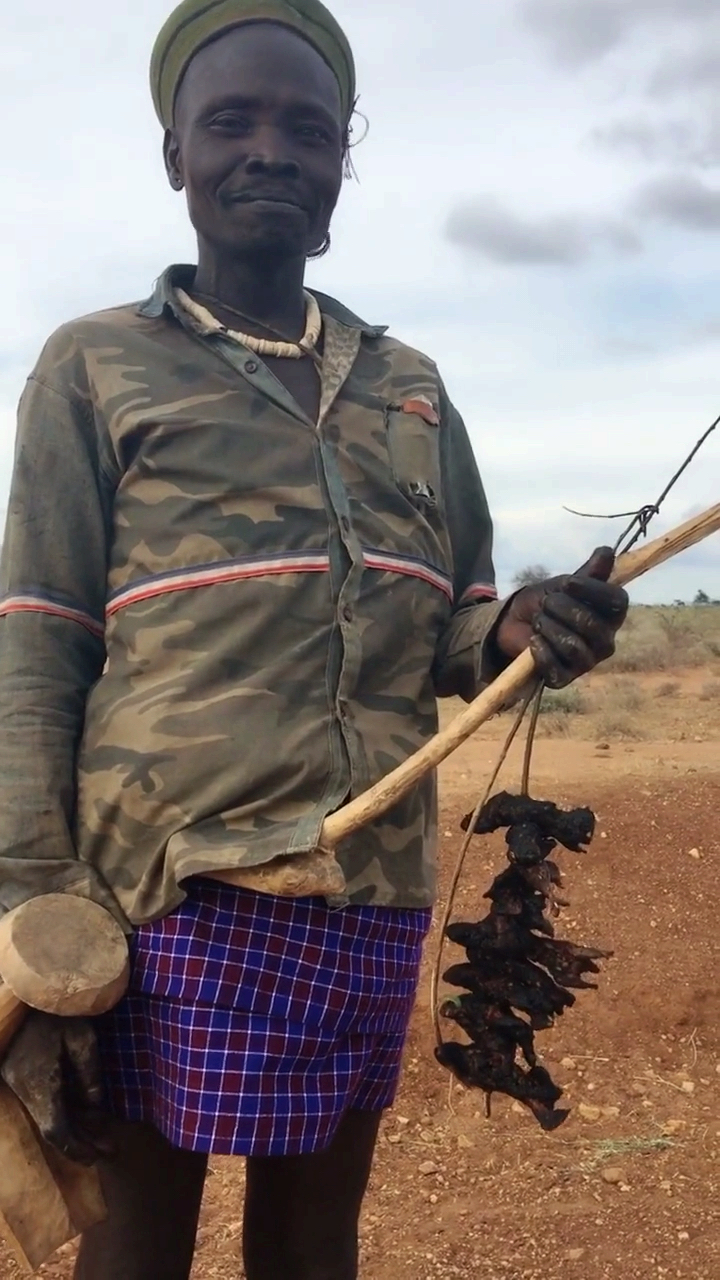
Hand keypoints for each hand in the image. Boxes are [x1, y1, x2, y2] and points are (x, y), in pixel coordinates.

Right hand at [1, 1009, 113, 1164]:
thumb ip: (90, 1075)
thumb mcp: (82, 1037)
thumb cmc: (57, 1009)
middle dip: (79, 1141)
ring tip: (100, 1131)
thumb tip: (96, 1107)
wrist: (25, 986)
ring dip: (70, 1126)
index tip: (100, 1155)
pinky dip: (60, 1110)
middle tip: (107, 1148)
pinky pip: (39, 1101)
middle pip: (50, 1127)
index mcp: (38, 1083)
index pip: (56, 1131)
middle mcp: (22, 1088)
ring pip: (43, 1115)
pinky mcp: (15, 1072)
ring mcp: (14, 1081)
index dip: (78, 1148)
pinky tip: (81, 1110)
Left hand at [494, 547, 628, 688]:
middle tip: (546, 603)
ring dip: (548, 628)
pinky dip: (541, 652)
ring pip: (573, 647)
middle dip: (561, 609)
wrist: (516, 622)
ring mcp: (586, 662)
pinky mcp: (565, 678)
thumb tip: (607, 552)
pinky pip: (557, 669)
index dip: (593, 591)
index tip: (567, 583)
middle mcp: (605, 640)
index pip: (616, 602)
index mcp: (612, 615)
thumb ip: (588, 573)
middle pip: (591, 625)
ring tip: (538, 621)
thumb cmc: (547, 601)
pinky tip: (533, 641)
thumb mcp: (564, 583)